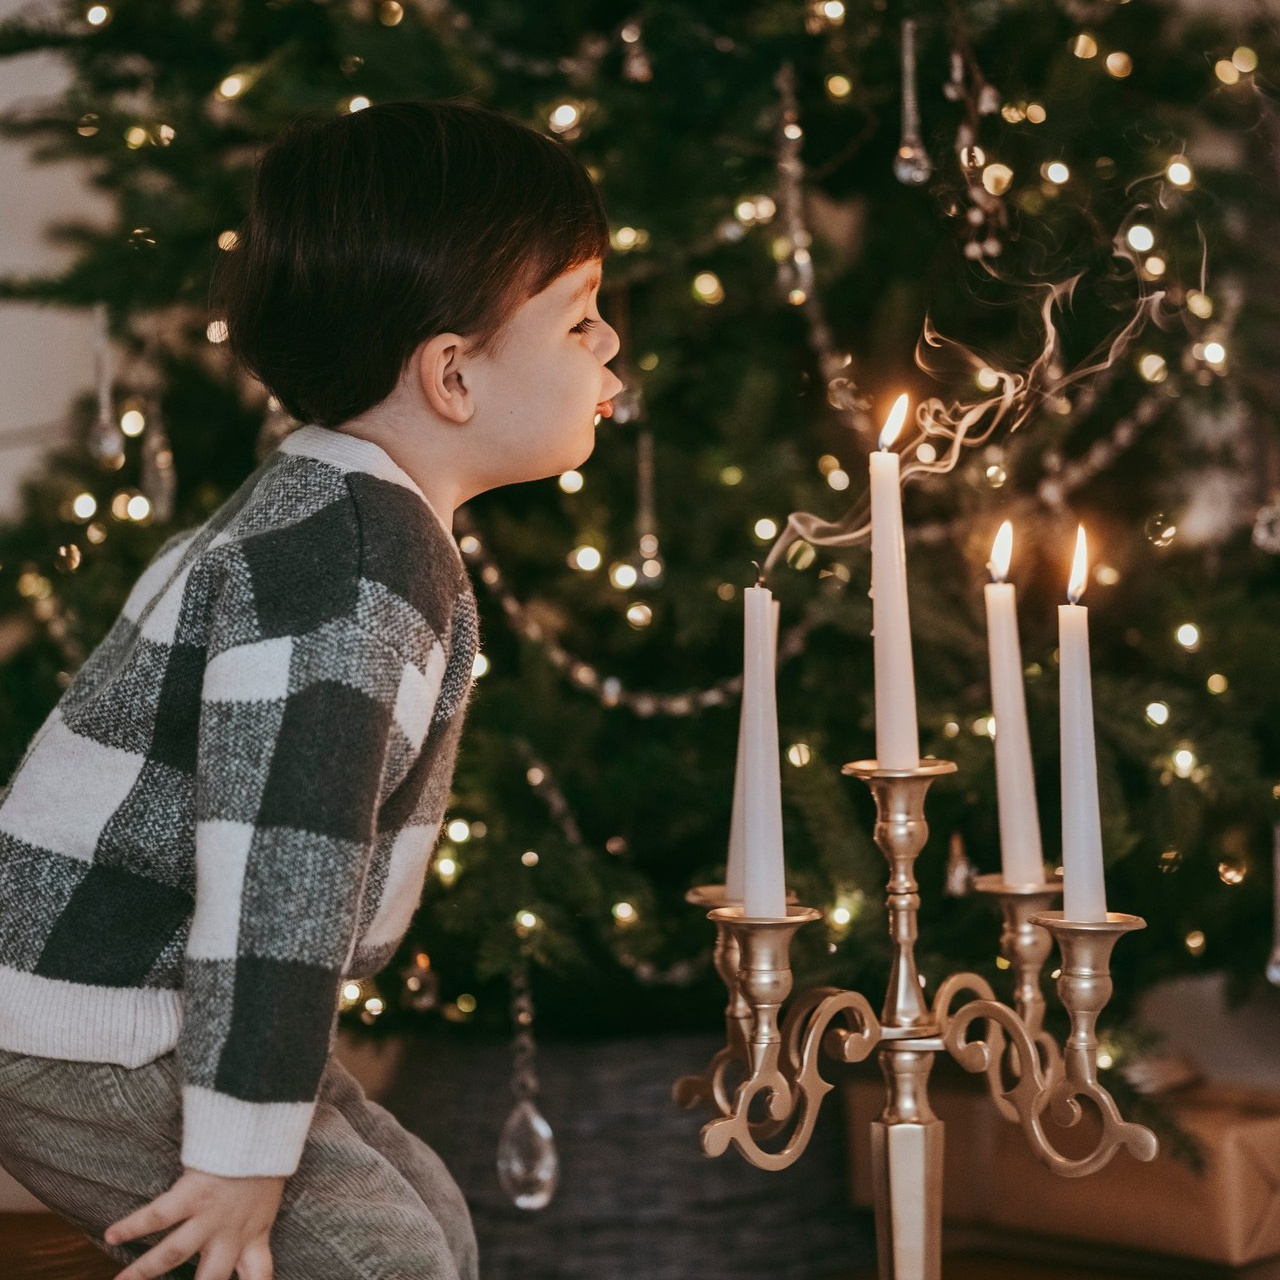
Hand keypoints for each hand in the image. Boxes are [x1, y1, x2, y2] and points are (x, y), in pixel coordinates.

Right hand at [103, 1166, 285, 1279]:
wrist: (264, 1134)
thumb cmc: (268, 1160)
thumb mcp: (270, 1200)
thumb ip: (258, 1222)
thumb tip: (255, 1222)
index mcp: (255, 1235)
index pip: (258, 1276)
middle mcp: (230, 1234)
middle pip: (209, 1279)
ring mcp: (209, 1217)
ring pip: (172, 1254)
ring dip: (143, 1271)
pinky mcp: (192, 1194)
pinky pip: (157, 1216)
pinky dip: (131, 1225)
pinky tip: (110, 1234)